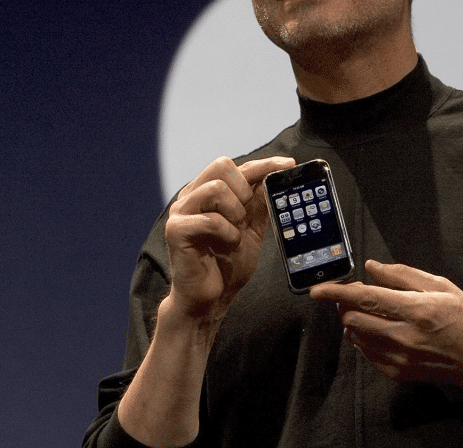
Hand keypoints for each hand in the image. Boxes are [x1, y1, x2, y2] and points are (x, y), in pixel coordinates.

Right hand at [164, 156, 294, 321]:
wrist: (210, 299)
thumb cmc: (227, 264)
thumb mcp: (251, 228)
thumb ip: (258, 203)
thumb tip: (274, 176)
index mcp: (207, 193)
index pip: (236, 167)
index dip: (264, 164)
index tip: (287, 164)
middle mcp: (191, 197)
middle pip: (221, 165)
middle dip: (243, 188)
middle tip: (246, 214)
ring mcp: (181, 212)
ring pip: (215, 188)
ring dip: (235, 212)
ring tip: (235, 232)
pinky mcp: (175, 230)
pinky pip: (210, 219)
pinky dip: (227, 233)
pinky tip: (228, 244)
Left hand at [310, 260, 462, 388]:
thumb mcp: (441, 286)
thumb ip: (403, 275)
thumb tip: (371, 267)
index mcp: (415, 310)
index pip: (364, 299)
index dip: (336, 292)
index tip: (317, 290)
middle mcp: (403, 336)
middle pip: (352, 319)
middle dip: (345, 304)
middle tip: (355, 294)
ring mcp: (398, 357)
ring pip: (355, 336)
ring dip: (353, 320)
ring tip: (370, 310)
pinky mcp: (396, 372)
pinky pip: (365, 352)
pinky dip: (363, 337)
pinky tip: (379, 328)